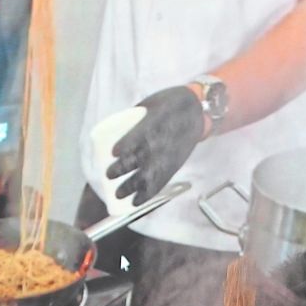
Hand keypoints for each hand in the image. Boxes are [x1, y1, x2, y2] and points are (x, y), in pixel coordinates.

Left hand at [106, 86, 204, 204]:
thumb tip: (116, 134)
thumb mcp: (150, 105)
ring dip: (132, 187)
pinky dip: (148, 194)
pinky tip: (137, 201)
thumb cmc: (170, 104)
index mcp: (153, 124)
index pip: (138, 137)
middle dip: (123, 169)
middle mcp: (160, 143)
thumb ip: (134, 121)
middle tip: (109, 176)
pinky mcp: (173, 166)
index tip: (113, 152)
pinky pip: (160, 183)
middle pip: (140, 159)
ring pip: (148, 176)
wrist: (196, 112)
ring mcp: (167, 157)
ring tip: (119, 194)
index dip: (125, 145)